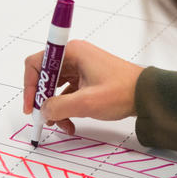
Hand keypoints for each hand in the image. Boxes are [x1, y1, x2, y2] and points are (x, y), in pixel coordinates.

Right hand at [22, 40, 144, 134]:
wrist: (147, 95)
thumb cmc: (121, 92)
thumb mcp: (86, 102)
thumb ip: (58, 107)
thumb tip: (43, 112)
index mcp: (71, 52)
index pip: (36, 63)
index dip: (29, 85)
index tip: (31, 106)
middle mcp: (74, 56)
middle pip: (45, 77)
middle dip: (43, 100)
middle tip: (46, 119)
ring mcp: (80, 67)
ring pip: (55, 88)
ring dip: (55, 107)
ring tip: (63, 125)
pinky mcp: (87, 78)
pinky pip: (67, 92)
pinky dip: (65, 107)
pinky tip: (70, 123)